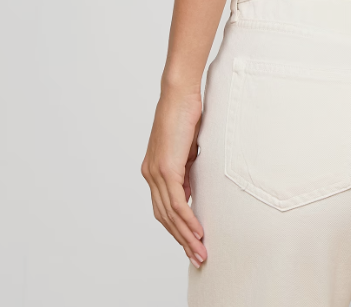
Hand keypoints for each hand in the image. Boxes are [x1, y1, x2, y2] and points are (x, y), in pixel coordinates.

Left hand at [141, 88, 207, 267]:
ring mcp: (156, 173)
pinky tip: (198, 232)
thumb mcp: (187, 149)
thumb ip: (186, 171)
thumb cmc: (186, 114)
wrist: (179, 93)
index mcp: (153, 170)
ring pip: (170, 215)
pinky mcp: (165, 169)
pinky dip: (187, 220)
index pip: (163, 207)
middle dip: (181, 239)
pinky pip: (176, 203)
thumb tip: (190, 193)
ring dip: (186, 236)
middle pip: (164, 217)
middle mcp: (150, 174)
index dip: (176, 227)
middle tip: (197, 257)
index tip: (190, 242)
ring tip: (200, 252)